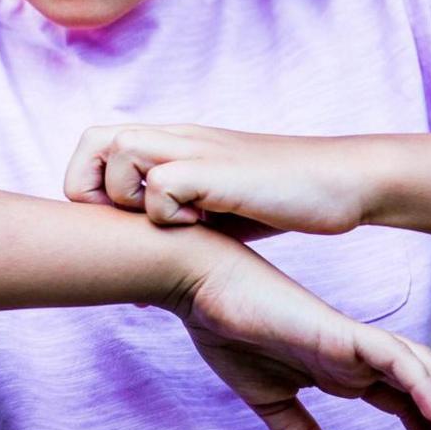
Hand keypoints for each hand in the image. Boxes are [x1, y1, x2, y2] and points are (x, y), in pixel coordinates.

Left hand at [65, 123, 371, 235]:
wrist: (341, 180)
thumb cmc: (279, 199)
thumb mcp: (212, 209)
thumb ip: (172, 229)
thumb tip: (137, 291)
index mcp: (171, 143)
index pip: (94, 143)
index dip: (89, 185)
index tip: (119, 223)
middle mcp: (177, 137)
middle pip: (94, 141)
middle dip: (94, 191)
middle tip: (133, 225)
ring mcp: (197, 149)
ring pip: (122, 152)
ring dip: (133, 198)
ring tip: (173, 222)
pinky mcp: (219, 171)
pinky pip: (164, 185)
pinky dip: (171, 212)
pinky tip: (204, 224)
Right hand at [164, 237, 430, 429]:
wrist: (198, 286)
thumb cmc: (227, 330)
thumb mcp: (269, 401)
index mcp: (343, 368)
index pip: (403, 399)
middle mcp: (355, 352)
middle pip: (425, 382)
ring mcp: (349, 339)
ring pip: (419, 367)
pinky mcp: (336, 331)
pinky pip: (389, 355)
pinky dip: (416, 380)